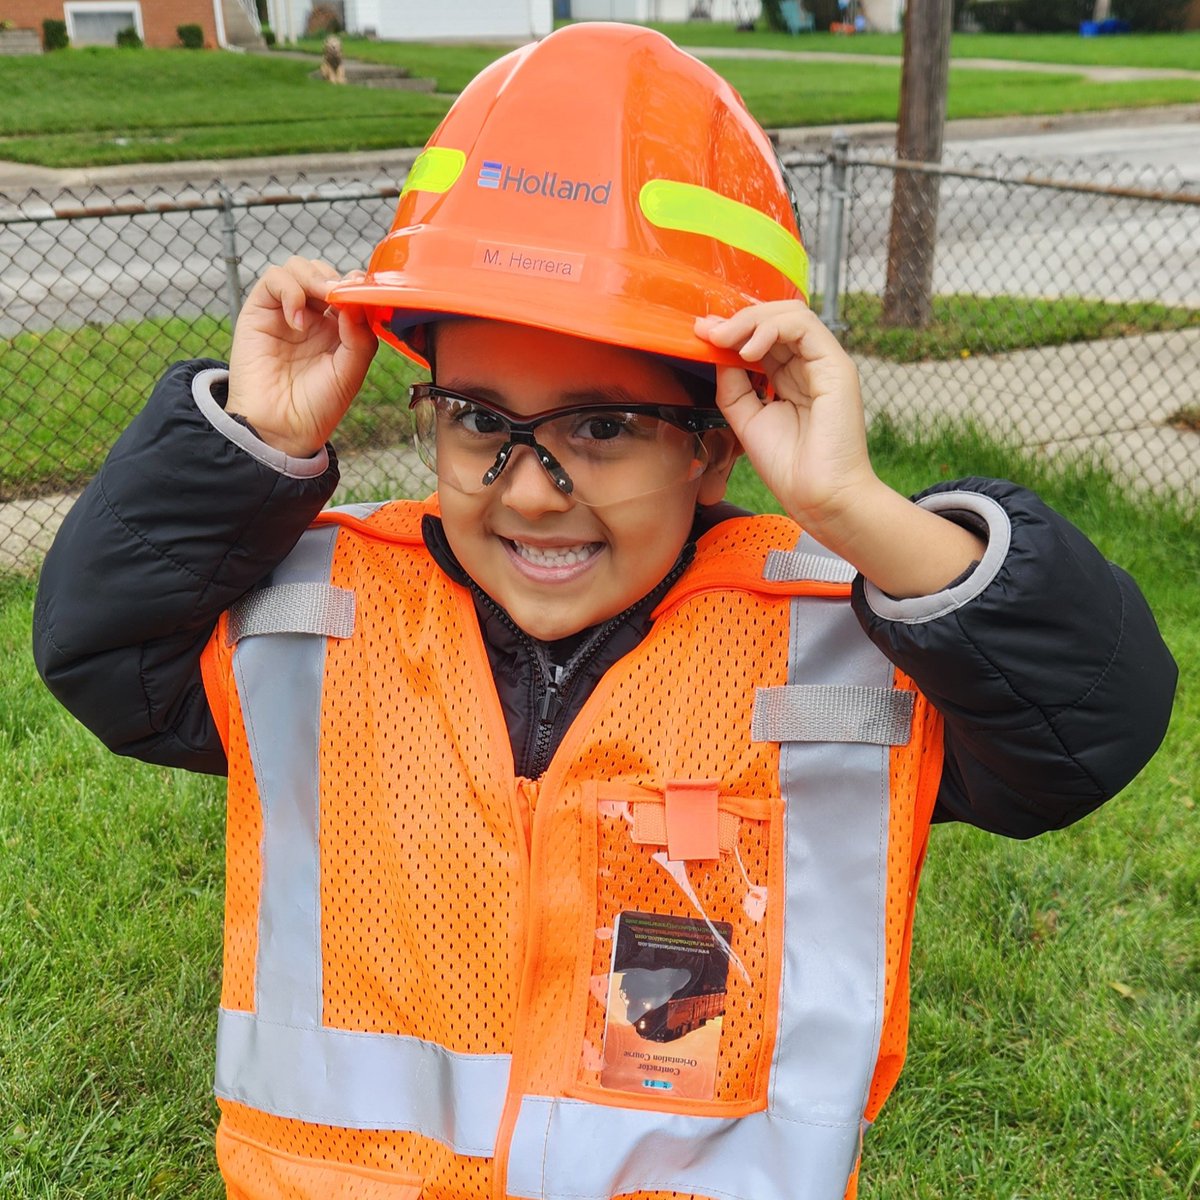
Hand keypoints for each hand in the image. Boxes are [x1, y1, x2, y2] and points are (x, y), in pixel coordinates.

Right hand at [226, 256, 377, 456]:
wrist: (281, 428)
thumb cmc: (317, 406)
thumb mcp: (351, 372)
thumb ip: (360, 336)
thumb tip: (356, 299)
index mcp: (340, 328)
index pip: (350, 289)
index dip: (358, 286)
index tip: (365, 294)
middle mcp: (314, 316)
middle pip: (325, 271)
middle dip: (336, 279)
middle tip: (341, 297)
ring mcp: (286, 311)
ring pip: (300, 267)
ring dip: (314, 277)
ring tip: (321, 301)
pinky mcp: (260, 311)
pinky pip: (274, 279)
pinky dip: (290, 290)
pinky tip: (298, 320)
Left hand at [695, 301, 984, 597]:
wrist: (819, 498)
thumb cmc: (789, 467)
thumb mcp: (747, 418)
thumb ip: (733, 385)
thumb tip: (717, 351)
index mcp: (790, 377)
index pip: (762, 335)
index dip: (731, 329)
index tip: (700, 334)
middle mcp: (809, 365)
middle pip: (775, 318)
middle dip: (736, 320)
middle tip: (707, 333)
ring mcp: (825, 363)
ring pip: (790, 314)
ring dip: (750, 321)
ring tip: (724, 340)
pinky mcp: (836, 366)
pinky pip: (804, 326)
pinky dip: (770, 329)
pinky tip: (747, 352)